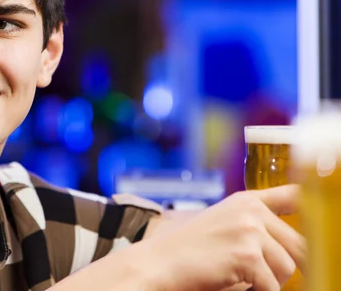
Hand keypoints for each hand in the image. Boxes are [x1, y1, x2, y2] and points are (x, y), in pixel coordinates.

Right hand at [132, 185, 305, 290]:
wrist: (159, 262)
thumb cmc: (189, 250)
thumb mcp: (225, 224)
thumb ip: (256, 224)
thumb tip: (298, 244)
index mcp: (247, 201)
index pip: (295, 196)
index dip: (312, 208)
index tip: (319, 224)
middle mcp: (251, 211)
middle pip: (300, 244)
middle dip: (286, 265)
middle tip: (260, 273)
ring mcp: (249, 231)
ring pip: (288, 268)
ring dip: (270, 281)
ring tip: (242, 277)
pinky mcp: (247, 255)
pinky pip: (271, 286)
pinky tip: (234, 283)